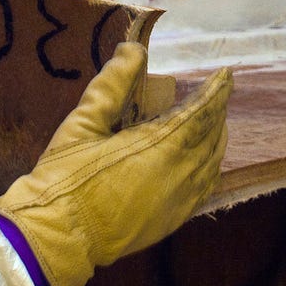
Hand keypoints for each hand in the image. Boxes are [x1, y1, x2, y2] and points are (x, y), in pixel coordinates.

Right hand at [0, 42, 230, 285]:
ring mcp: (179, 201)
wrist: (58, 236)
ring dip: (215, 139)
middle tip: (216, 93)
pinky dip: (209, 167)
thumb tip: (133, 49)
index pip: (201, 112)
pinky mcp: (172, 220)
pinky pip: (205, 189)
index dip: (217, 91)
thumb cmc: (66, 177)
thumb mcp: (83, 123)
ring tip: (211, 121)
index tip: (226, 74)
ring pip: (212, 163)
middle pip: (212, 137)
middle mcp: (178, 174)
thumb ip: (111, 84)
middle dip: (217, 112)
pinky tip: (202, 160)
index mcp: (158, 147)